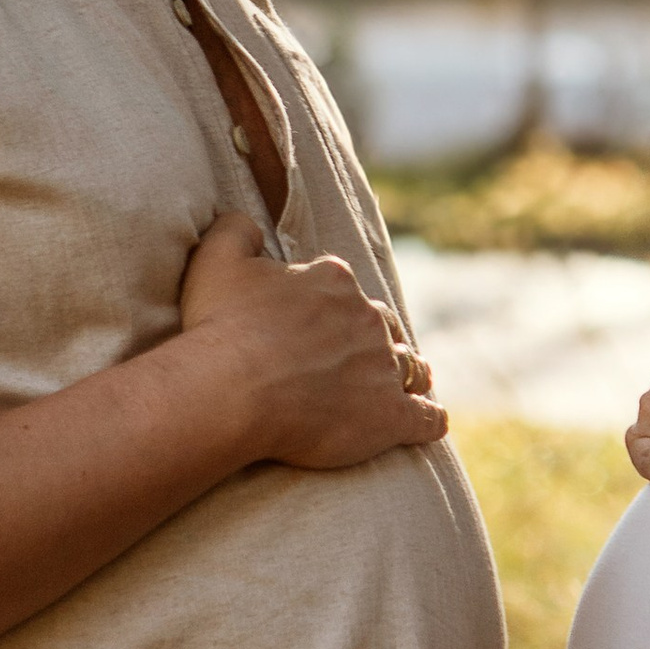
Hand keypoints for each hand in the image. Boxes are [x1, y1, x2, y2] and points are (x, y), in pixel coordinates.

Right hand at [176, 214, 446, 471]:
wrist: (231, 390)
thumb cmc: (220, 327)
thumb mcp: (216, 259)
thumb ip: (236, 230)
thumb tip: (249, 224)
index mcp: (333, 280)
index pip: (342, 287)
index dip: (328, 306)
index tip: (312, 324)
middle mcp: (367, 317)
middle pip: (382, 324)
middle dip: (374, 338)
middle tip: (357, 359)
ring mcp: (384, 367)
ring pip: (410, 366)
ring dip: (408, 372)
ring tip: (406, 383)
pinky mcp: (391, 415)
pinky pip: (426, 417)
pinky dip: (431, 419)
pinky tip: (433, 423)